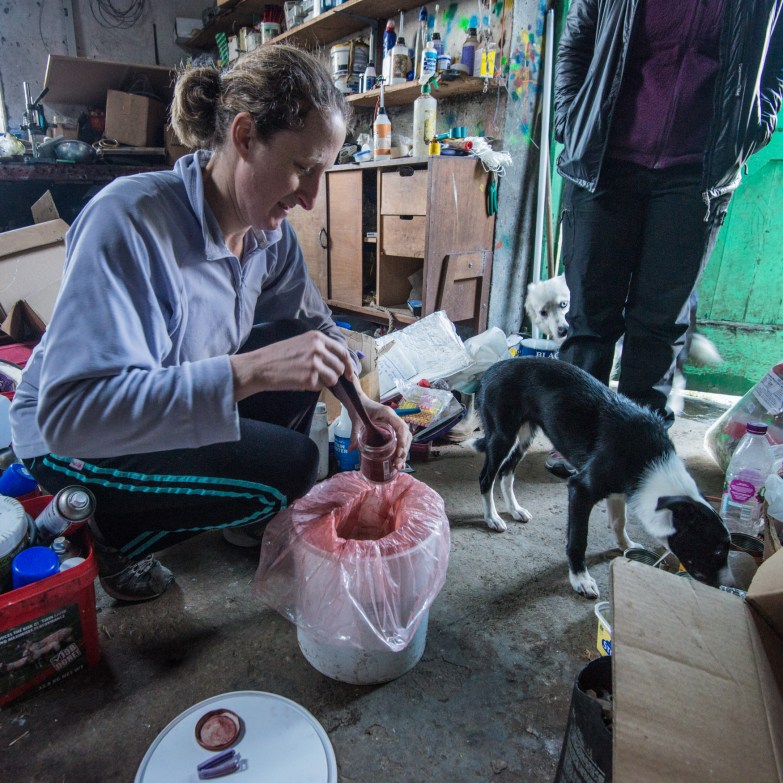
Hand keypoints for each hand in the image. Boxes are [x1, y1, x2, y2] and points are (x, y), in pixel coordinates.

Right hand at [230, 331, 353, 400]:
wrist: (260, 366)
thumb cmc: (278, 356)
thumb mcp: (301, 342)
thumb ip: (319, 348)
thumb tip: (338, 360)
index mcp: (317, 337)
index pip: (342, 351)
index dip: (348, 364)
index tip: (350, 373)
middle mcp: (318, 348)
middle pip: (340, 366)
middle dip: (335, 374)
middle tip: (323, 378)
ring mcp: (315, 363)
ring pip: (333, 378)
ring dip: (325, 382)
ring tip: (309, 378)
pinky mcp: (310, 378)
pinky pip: (321, 386)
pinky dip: (314, 387)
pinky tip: (300, 381)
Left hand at [355, 394, 411, 470]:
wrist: (358, 402)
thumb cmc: (359, 407)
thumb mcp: (356, 421)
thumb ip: (355, 434)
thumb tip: (351, 449)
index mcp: (388, 414)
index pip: (401, 427)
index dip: (402, 441)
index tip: (398, 453)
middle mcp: (394, 419)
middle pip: (406, 435)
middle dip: (404, 450)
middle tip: (398, 463)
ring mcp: (394, 424)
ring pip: (405, 438)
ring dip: (403, 451)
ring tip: (398, 465)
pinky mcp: (391, 429)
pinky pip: (400, 439)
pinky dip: (400, 449)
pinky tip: (397, 460)